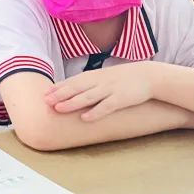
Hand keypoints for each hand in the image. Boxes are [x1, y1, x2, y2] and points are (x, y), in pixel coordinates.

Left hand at [44, 62, 159, 120]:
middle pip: (76, 88)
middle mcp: (99, 82)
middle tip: (45, 101)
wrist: (149, 76)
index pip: (72, 81)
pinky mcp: (121, 99)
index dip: (58, 87)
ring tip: (58, 108)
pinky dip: (95, 112)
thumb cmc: (124, 78)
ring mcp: (110, 90)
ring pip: (87, 97)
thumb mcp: (105, 76)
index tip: (44, 93)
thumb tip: (73, 91)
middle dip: (60, 94)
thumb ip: (90, 83)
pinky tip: (85, 118)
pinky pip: (106, 107)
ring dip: (72, 103)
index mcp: (95, 76)